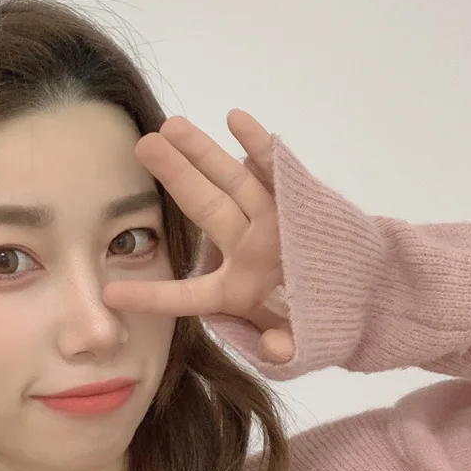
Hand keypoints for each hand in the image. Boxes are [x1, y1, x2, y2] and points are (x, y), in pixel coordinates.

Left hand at [103, 109, 295, 362]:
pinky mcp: (298, 202)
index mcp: (234, 292)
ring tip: (172, 126)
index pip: (186, 295)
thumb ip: (286, 348)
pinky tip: (235, 119)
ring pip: (232, 184)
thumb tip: (278, 351)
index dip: (151, 295)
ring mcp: (270, 221)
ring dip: (204, 154)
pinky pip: (276, 173)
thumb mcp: (301, 344)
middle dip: (175, 177)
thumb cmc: (316, 322)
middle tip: (142, 146)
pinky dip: (260, 148)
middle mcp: (246, 250)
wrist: (360, 294)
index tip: (109, 293)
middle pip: (205, 210)